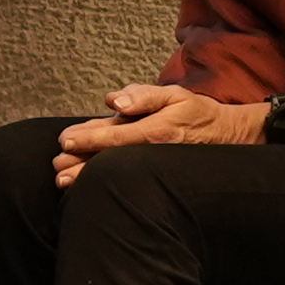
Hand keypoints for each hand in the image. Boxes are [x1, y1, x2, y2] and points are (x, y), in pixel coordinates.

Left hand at [49, 82, 265, 185]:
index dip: (88, 138)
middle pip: (110, 159)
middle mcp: (152, 152)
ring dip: (89, 178)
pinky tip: (90, 189)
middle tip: (56, 170)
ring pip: (117, 172)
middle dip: (81, 166)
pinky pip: (129, 179)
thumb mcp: (174, 95)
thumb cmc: (195, 112)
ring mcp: (154, 167)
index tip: (64, 142)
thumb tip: (112, 101)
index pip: (114, 136)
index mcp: (154, 131)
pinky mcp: (156, 175)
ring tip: (63, 184)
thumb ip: (143, 95)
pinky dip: (108, 183)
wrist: (228, 137)